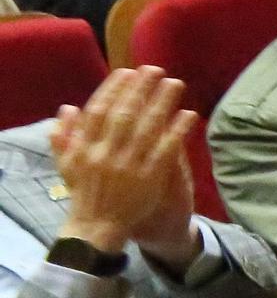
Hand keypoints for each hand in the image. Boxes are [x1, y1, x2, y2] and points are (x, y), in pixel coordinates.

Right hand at [50, 67, 198, 266]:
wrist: (96, 228)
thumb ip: (65, 136)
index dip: (113, 89)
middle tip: (156, 69)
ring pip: (147, 127)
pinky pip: (166, 149)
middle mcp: (105, 154)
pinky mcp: (150, 178)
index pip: (98, 111)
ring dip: (162, 102)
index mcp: (85, 149)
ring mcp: (128, 166)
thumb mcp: (67, 165)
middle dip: (140, 89)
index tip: (127, 72)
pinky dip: (177, 130)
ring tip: (175, 83)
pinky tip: (189, 114)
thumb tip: (68, 107)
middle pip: (125, 114)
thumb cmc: (84, 192)